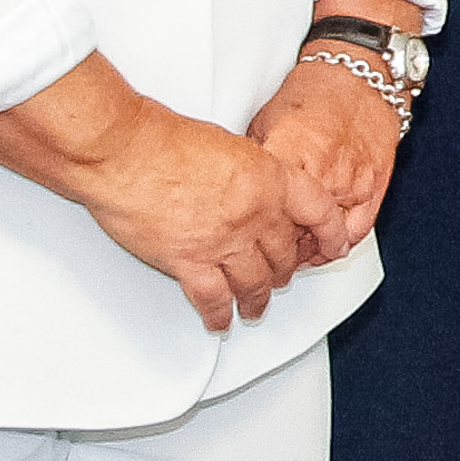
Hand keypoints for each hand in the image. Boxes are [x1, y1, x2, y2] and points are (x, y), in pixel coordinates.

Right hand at [0, 62, 330, 330]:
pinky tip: (219, 320)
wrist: (125, 151)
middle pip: (284, 254)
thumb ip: (251, 174)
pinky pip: (212, 298)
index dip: (332, 235)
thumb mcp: (231, 145)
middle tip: (281, 278)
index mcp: (272, 179)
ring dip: (256, 299)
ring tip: (255, 308)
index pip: (319, 213)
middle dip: (284, 271)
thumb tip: (252, 188)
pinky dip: (217, 313)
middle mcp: (255, 214)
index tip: (334, 247)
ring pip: (253, 282)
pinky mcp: (187, 262)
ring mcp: (223, 241)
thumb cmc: (165, 140)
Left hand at [253, 51, 401, 265]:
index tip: (244, 243)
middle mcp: (323, 169)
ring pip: (327, 235)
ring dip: (310, 250)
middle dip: (279, 249)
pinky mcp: (375, 183)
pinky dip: (342, 241)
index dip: (252, 234)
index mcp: (290, 153)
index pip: (265, 211)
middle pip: (296, 230)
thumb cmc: (313, 92)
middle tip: (267, 257)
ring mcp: (352, 179)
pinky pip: (359, 227)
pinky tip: (330, 246)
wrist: (358, 75)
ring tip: (295, 255)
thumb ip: (255, 160)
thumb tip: (232, 190)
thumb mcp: (267, 121)